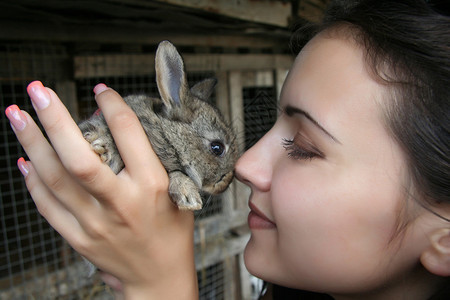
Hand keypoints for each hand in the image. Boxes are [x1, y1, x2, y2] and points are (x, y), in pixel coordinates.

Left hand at [5, 81, 197, 298]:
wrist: (159, 278)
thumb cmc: (172, 231)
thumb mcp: (179, 192)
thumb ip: (155, 162)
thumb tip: (123, 126)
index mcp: (153, 186)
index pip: (128, 134)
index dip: (112, 106)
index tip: (100, 91)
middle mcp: (122, 203)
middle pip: (80, 158)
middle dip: (55, 119)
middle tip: (38, 90)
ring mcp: (96, 223)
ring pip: (55, 178)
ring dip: (32, 142)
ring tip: (16, 113)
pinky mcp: (79, 238)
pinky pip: (47, 205)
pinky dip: (32, 179)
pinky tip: (25, 157)